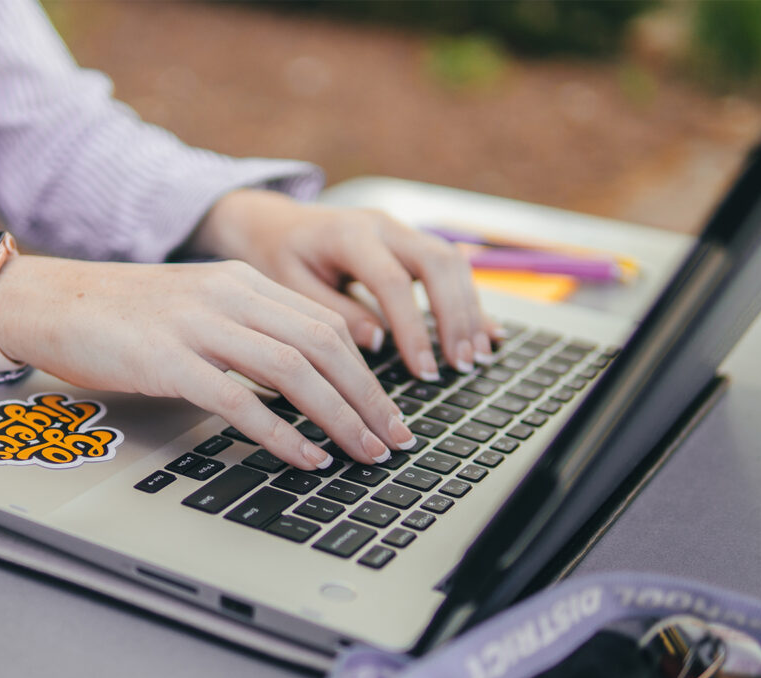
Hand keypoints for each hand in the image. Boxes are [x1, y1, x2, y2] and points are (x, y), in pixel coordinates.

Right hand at [0, 255, 416, 469]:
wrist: (48, 302)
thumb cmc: (120, 317)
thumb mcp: (196, 311)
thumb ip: (246, 335)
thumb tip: (298, 384)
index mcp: (242, 282)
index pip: (327, 324)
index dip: (369, 371)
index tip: (389, 411)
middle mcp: (228, 296)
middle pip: (324, 345)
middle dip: (369, 398)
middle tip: (394, 440)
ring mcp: (197, 325)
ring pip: (293, 370)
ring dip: (339, 417)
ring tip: (364, 453)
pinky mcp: (166, 359)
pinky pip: (239, 399)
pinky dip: (281, 432)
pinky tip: (306, 457)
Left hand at [187, 189, 497, 376]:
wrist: (274, 224)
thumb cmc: (277, 257)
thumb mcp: (289, 287)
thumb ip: (332, 312)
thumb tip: (377, 342)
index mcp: (348, 233)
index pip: (392, 281)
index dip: (412, 329)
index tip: (423, 371)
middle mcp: (382, 225)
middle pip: (437, 264)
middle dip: (455, 317)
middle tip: (461, 364)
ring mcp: (400, 230)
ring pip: (451, 263)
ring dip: (469, 310)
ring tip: (476, 357)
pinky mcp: (409, 242)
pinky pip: (450, 268)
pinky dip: (468, 301)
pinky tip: (486, 334)